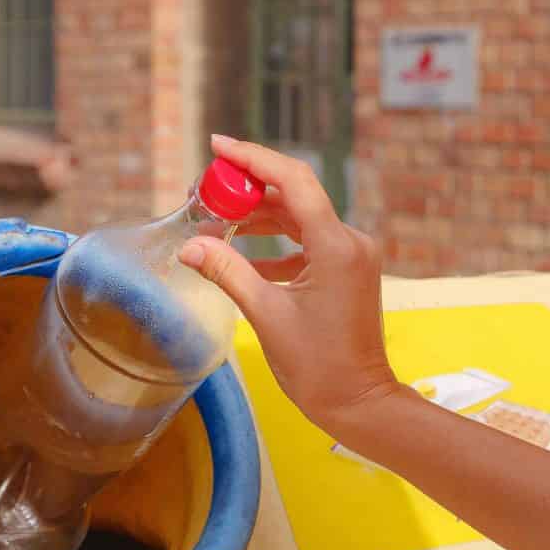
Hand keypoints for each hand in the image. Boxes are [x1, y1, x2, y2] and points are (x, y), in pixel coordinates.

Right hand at [179, 137, 407, 437]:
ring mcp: (353, 256)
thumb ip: (228, 272)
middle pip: (295, 195)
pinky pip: (308, 243)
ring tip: (215, 224)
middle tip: (207, 191)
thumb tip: (189, 246)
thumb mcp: (265, 315)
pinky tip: (241, 258)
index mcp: (336, 246)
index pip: (293, 181)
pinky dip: (276, 245)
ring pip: (300, 218)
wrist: (359, 403)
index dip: (253, 158)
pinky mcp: (349, 271)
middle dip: (249, 189)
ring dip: (259, 218)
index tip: (217, 145)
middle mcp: (350, 242)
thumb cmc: (319, 367)